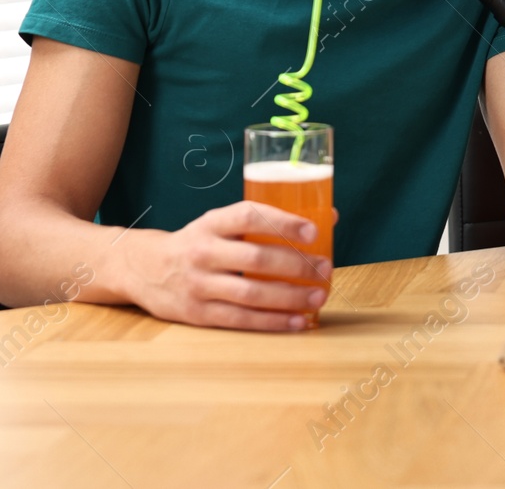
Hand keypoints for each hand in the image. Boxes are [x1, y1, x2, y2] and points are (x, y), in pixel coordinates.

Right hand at [118, 201, 332, 330]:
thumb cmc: (199, 242)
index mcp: (212, 223)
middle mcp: (203, 252)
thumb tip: (328, 217)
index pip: (249, 216)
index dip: (283, 222)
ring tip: (319, 296)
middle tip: (325, 268)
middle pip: (255, 259)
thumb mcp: (222, 223)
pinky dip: (272, 321)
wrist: (143, 269)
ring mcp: (198, 285)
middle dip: (296, 265)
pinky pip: (240, 319)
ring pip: (250, 294)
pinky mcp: (197, 313)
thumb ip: (267, 221)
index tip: (314, 230)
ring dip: (290, 297)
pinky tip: (298, 321)